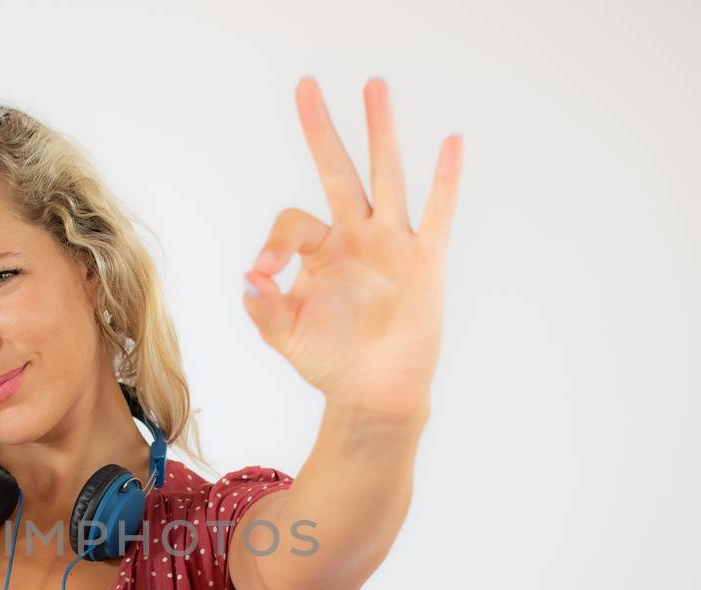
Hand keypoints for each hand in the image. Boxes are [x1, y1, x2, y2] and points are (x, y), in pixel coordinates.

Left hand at [243, 76, 462, 421]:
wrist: (375, 392)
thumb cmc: (330, 362)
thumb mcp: (286, 336)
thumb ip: (264, 308)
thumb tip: (249, 278)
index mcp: (318, 252)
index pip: (292, 222)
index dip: (274, 241)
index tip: (265, 272)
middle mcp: (354, 238)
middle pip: (337, 171)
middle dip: (321, 130)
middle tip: (306, 85)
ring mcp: (390, 244)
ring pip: (385, 177)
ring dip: (379, 132)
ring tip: (374, 86)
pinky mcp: (424, 261)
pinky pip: (438, 213)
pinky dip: (445, 180)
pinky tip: (451, 143)